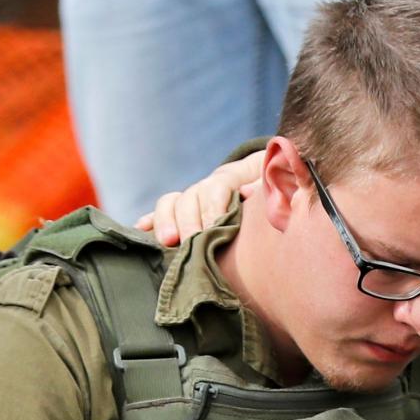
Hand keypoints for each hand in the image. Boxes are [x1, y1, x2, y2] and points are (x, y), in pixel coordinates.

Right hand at [138, 151, 265, 246]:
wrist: (267, 178)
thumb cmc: (276, 187)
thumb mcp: (279, 183)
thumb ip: (267, 187)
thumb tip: (246, 194)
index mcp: (232, 178)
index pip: (217, 187)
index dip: (214, 207)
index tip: (214, 227)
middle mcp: (207, 186)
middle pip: (190, 196)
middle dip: (189, 221)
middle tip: (192, 242)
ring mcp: (194, 198)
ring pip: (172, 202)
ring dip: (166, 221)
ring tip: (168, 241)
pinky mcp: (184, 212)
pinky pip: (162, 213)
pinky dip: (151, 221)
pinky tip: (140, 229)